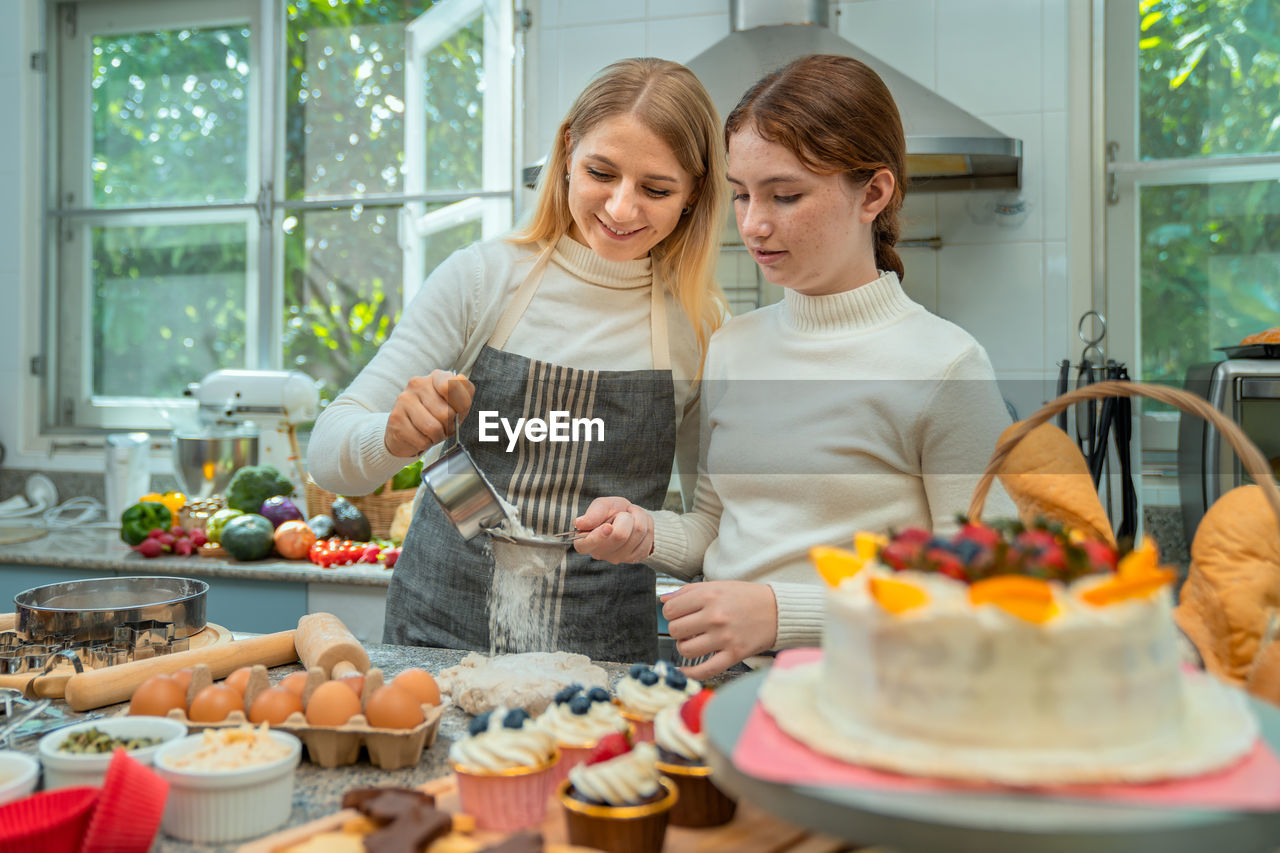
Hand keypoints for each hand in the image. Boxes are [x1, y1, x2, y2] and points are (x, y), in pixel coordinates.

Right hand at [383, 370, 474, 457]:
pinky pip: (421, 439)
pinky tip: (421, 437)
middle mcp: (418, 384)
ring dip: (437, 437)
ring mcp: (404, 399)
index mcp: (436, 377)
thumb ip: (463, 394)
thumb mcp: (456, 406)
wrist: (407, 432)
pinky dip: (425, 443)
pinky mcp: (395, 418)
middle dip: (449, 427)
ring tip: (433, 433)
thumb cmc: (436, 417)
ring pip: (433, 428)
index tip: (457, 412)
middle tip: (444, 427)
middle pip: (446, 413)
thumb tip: (460, 379)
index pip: (453, 386)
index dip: (461, 406)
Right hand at [572, 496, 653, 563]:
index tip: (607, 527)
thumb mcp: (602, 505)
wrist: (630, 516)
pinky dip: (647, 524)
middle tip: (622, 515)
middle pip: (619, 535)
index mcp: (585, 542)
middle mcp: (600, 554)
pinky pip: (648, 535)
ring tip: (630, 518)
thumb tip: (579, 523)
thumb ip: (593, 513)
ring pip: (638, 532)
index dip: (599, 536)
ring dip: (637, 518)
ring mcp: (619, 558)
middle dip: (625, 517)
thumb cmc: (612, 511)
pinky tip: (638, 526)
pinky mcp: (636, 557)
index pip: (587, 544)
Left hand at [662, 581, 777, 678]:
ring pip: (685, 649)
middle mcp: (715, 616)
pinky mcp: (734, 654)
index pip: (671, 609)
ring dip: (685, 647)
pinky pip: (704, 669)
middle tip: (688, 628)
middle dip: (678, 630)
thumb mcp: (718, 586)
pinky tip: (686, 670)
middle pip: (675, 629)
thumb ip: (689, 592)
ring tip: (694, 641)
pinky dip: (691, 673)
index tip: (678, 614)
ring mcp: (724, 637)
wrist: (779, 610)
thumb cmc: (748, 597)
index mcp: (709, 596)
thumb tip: (664, 599)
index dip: (671, 613)